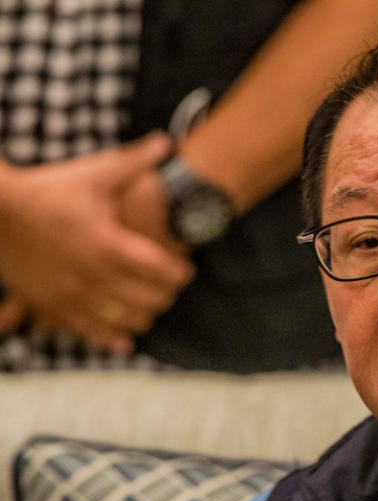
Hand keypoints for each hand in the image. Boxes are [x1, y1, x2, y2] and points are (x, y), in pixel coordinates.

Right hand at [0, 133, 194, 353]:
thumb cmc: (49, 189)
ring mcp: (72, 294)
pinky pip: (89, 333)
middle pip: (151, 299)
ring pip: (126, 320)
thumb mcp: (94, 173)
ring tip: (151, 304)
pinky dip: (111, 338)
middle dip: (167, 293)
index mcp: (109, 244)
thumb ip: (135, 161)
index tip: (186, 267)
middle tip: (170, 284)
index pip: (163, 270)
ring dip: (146, 314)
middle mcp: (94, 275)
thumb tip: (168, 141)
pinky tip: (125, 340)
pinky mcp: (53, 306)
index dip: (182, 272)